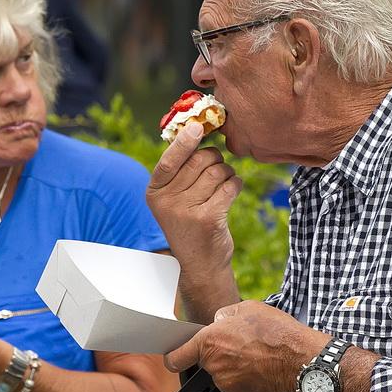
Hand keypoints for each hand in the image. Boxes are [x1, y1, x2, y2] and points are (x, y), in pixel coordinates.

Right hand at [147, 121, 242, 283]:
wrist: (201, 265)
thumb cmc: (190, 224)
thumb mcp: (174, 200)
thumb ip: (179, 170)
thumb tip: (192, 129)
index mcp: (155, 193)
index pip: (169, 160)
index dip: (184, 141)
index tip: (197, 127)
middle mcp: (167, 202)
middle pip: (199, 161)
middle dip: (215, 159)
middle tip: (218, 170)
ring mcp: (186, 212)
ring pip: (218, 172)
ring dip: (228, 174)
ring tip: (224, 185)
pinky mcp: (208, 219)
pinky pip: (230, 186)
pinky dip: (236, 185)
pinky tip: (232, 191)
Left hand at [164, 301, 329, 391]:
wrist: (300, 360)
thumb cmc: (276, 332)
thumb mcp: (247, 308)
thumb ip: (224, 316)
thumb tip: (218, 323)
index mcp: (209, 342)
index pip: (177, 356)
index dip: (175, 355)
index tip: (176, 356)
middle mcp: (214, 365)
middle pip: (207, 360)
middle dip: (218, 352)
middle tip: (241, 343)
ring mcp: (226, 383)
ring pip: (222, 372)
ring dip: (233, 365)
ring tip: (256, 354)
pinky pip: (235, 384)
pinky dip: (244, 377)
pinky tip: (260, 367)